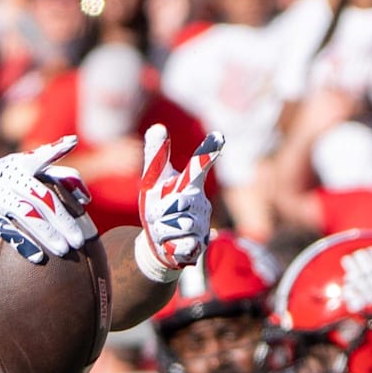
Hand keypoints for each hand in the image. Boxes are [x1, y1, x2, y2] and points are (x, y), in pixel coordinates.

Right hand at [0, 136, 94, 262]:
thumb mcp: (19, 170)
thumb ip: (49, 176)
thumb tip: (85, 197)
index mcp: (23, 164)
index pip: (53, 168)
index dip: (71, 182)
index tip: (86, 201)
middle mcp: (12, 177)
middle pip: (45, 198)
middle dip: (65, 220)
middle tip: (81, 241)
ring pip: (28, 215)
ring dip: (48, 233)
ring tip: (65, 250)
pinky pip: (7, 230)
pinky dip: (23, 244)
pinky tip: (38, 257)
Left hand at [138, 124, 223, 269]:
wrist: (159, 240)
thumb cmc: (158, 202)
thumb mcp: (152, 180)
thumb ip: (156, 155)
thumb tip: (158, 127)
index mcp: (190, 183)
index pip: (199, 165)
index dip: (208, 150)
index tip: (219, 136)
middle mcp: (200, 202)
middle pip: (178, 201)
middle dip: (161, 209)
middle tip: (157, 213)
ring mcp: (201, 224)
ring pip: (175, 224)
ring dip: (160, 228)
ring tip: (161, 228)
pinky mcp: (198, 245)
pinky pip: (179, 243)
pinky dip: (168, 244)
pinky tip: (169, 242)